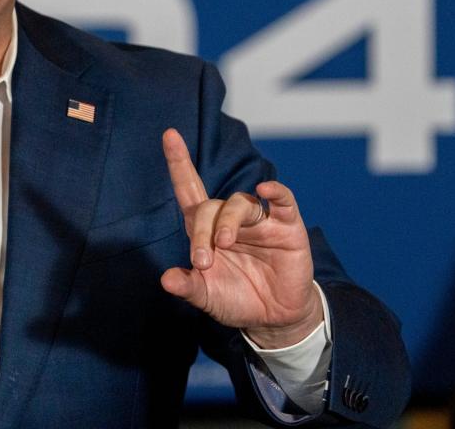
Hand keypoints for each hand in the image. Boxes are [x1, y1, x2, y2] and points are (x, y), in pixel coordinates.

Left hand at [159, 128, 322, 348]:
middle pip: (211, 207)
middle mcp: (232, 219)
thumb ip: (188, 287)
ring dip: (228, 222)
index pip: (190, 190)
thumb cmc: (238, 299)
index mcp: (208, 230)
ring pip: (239, 203)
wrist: (275, 318)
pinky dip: (276, 192)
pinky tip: (265, 189)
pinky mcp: (287, 227)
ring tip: (224, 244)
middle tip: (203, 260)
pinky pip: (283, 201)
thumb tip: (167, 278)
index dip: (179, 163)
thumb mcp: (208, 296)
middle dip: (203, 231)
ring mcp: (260, 221)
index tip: (169, 135)